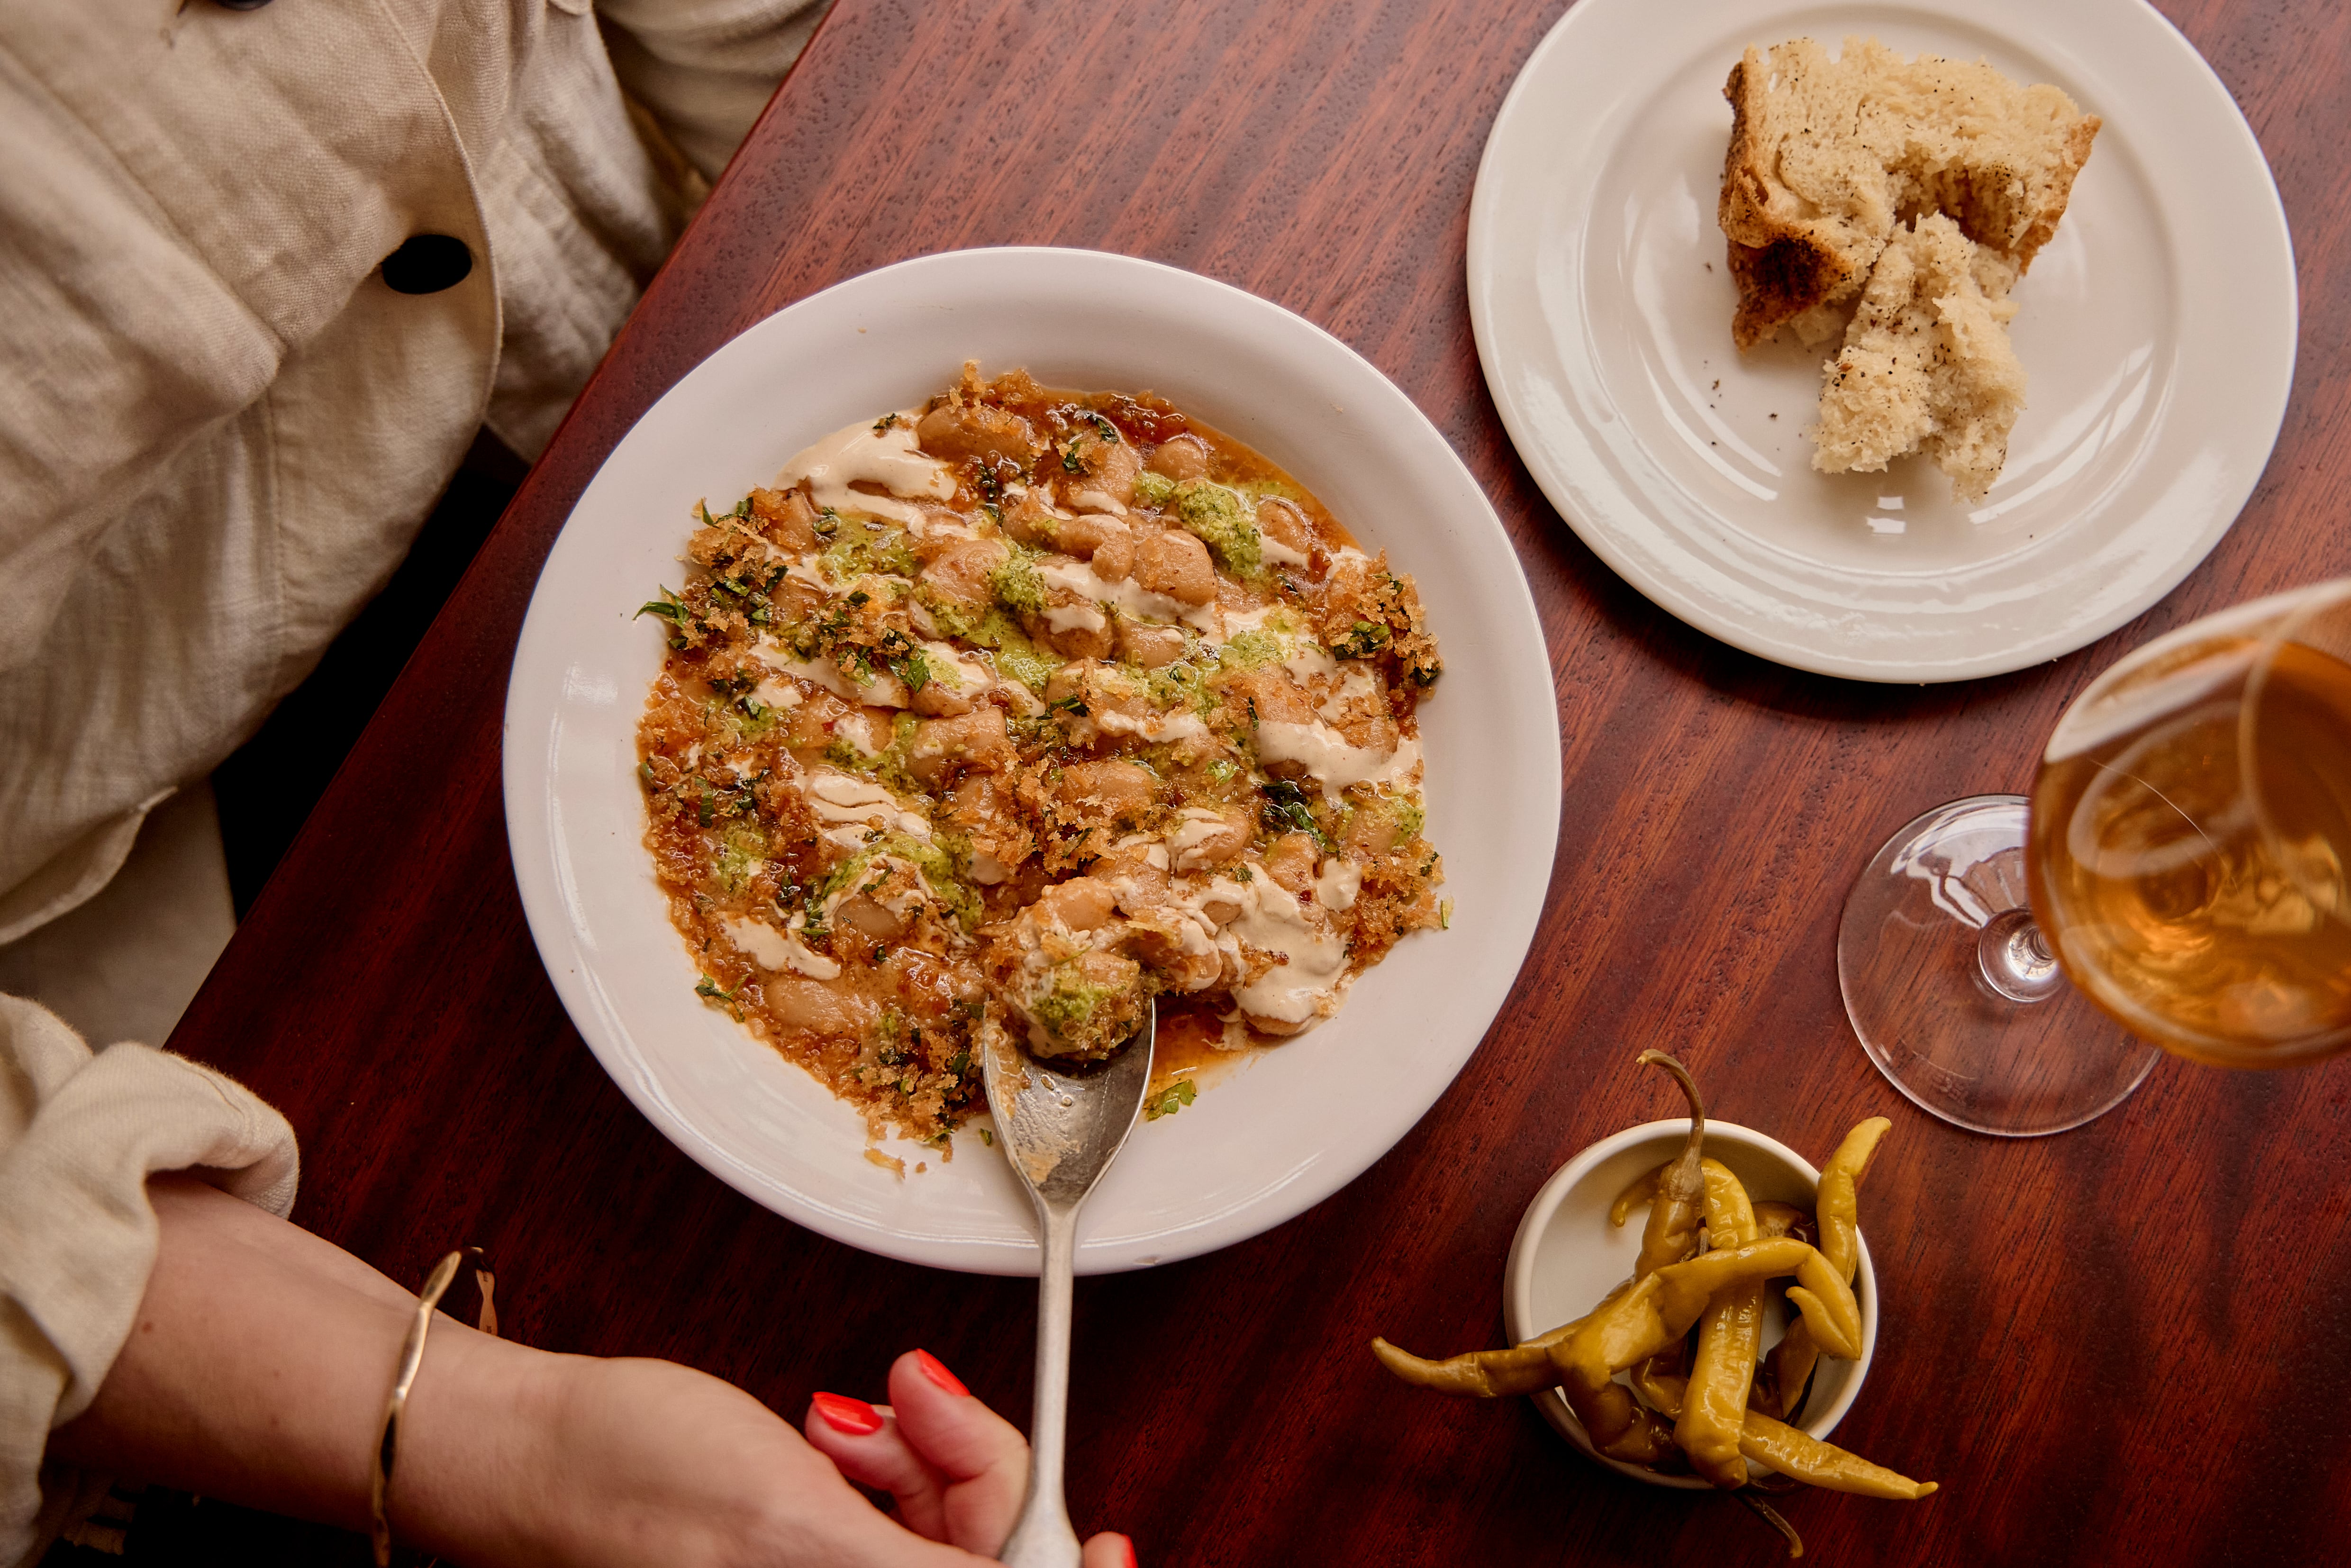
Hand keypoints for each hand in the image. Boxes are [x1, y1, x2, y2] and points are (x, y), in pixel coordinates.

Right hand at [54, 1179, 1130, 1567]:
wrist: (537, 1449)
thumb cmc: (632, 1482)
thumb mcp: (798, 1532)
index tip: (1109, 1538)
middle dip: (978, 1488)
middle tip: (915, 1408)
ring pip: (957, 1540)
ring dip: (928, 1469)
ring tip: (846, 1423)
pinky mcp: (821, 1566)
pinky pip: (907, 1527)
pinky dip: (895, 1472)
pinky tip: (833, 1436)